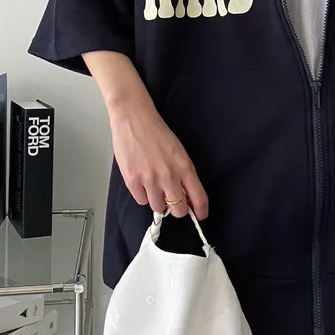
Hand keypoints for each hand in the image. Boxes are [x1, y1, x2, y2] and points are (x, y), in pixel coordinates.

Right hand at [107, 96, 208, 219]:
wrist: (134, 118)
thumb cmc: (157, 132)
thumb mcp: (178, 151)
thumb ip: (183, 173)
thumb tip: (186, 195)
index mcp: (185, 167)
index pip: (199, 198)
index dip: (201, 211)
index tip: (200, 216)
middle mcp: (169, 176)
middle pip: (179, 209)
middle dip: (177, 208)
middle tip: (172, 201)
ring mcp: (150, 179)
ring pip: (158, 207)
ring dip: (158, 201)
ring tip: (154, 186)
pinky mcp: (132, 180)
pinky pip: (141, 200)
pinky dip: (142, 194)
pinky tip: (142, 181)